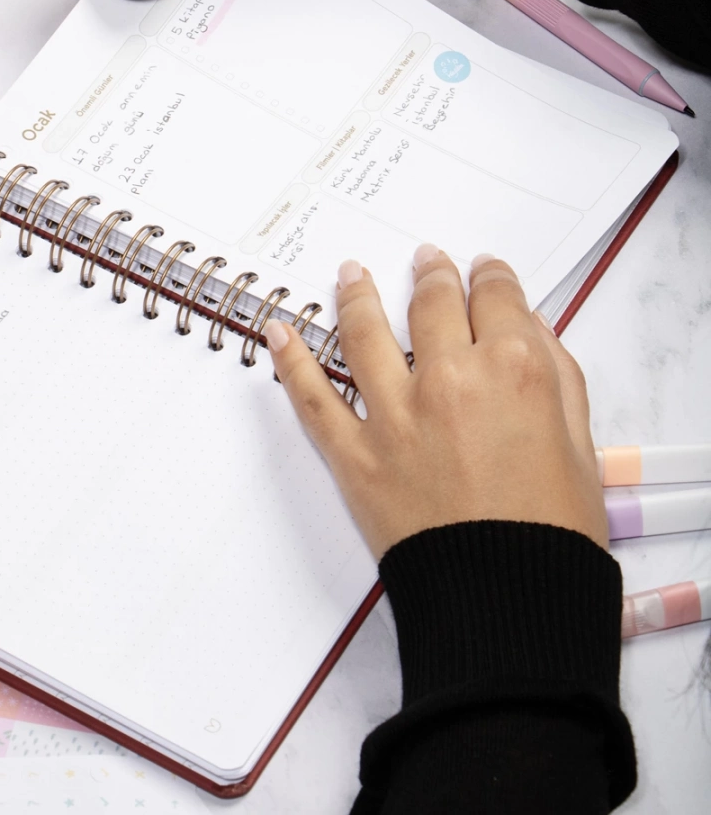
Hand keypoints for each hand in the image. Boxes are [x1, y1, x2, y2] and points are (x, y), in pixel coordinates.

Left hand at [263, 246, 607, 558]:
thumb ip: (557, 377)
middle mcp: (449, 379)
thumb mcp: (582, 444)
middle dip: (431, 276)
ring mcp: (394, 414)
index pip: (497, 299)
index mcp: (515, 370)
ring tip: (351, 273)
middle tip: (426, 260)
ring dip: (357, 295)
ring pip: (365, 333)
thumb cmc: (553, 532)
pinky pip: (311, 397)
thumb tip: (530, 330)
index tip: (482, 269)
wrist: (507, 601)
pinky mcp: (354, 454)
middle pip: (432, 305)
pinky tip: (279, 331)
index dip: (489, 276)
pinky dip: (289, 360)